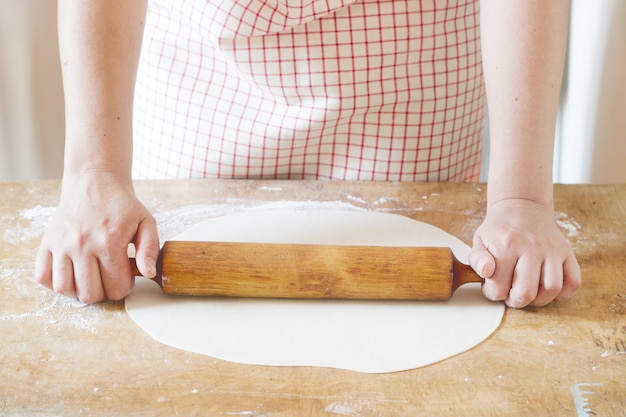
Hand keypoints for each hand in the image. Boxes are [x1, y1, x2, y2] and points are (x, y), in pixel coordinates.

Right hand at [35, 172, 159, 303]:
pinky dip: (55, 282)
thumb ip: (150, 249)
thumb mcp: (146, 222)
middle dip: (103, 292)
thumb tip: (149, 274)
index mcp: (110, 242)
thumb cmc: (122, 204)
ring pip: (65, 289)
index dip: (125, 287)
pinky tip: (71, 274)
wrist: (95, 181)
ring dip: (79, 290)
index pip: (116, 288)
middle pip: (89, 294)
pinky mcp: (47, 242)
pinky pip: (43, 276)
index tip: (126, 276)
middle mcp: (82, 245)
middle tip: (109, 278)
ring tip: (91, 278)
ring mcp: (62, 244)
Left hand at [468, 199, 580, 307]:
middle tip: (510, 294)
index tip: (492, 288)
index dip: (493, 294)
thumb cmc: (500, 229)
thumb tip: (486, 272)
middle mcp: (532, 248)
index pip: (499, 288)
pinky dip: (563, 294)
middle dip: (515, 301)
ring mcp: (552, 250)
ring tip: (529, 294)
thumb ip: (477, 259)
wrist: (522, 206)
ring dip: (539, 300)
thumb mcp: (480, 240)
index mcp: (507, 246)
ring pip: (552, 289)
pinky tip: (548, 290)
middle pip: (526, 293)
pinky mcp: (567, 252)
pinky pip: (573, 281)